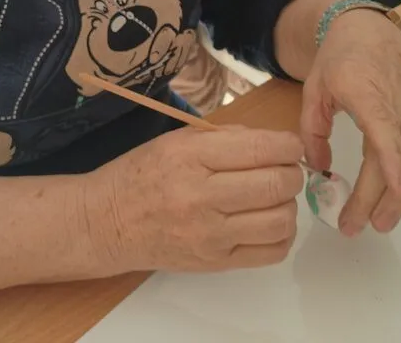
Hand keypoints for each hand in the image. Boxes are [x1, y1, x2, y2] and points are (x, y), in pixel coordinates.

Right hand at [85, 126, 304, 272]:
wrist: (108, 223)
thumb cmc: (142, 174)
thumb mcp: (177, 141)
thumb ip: (227, 138)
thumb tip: (275, 143)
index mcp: (191, 157)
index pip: (260, 150)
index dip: (289, 145)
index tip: (290, 145)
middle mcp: (201, 197)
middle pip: (276, 185)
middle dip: (293, 173)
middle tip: (285, 169)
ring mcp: (210, 235)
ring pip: (280, 220)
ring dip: (288, 204)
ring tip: (274, 197)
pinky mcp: (215, 263)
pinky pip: (271, 252)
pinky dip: (282, 235)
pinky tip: (269, 221)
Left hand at [301, 10, 400, 236]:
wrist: (370, 30)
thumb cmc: (340, 58)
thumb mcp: (314, 88)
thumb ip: (313, 129)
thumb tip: (319, 169)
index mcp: (367, 93)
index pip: (385, 130)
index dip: (394, 160)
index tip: (399, 189)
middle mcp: (397, 103)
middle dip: (385, 194)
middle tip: (362, 225)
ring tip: (387, 222)